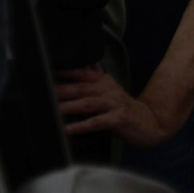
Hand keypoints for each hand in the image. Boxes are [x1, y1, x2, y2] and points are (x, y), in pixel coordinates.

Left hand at [53, 65, 169, 147]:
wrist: (151, 122)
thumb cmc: (124, 108)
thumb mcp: (110, 89)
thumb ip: (96, 77)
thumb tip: (84, 63)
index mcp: (104, 81)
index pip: (81, 72)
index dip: (63, 71)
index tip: (44, 71)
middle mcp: (108, 89)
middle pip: (80, 88)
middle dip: (59, 90)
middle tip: (42, 92)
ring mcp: (114, 104)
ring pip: (86, 103)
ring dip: (67, 106)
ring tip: (51, 110)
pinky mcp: (118, 119)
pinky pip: (96, 122)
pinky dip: (81, 126)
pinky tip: (68, 130)